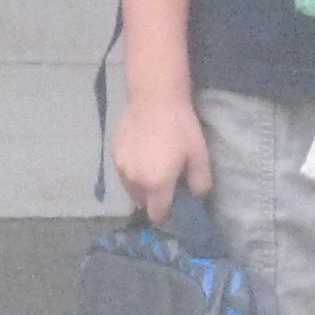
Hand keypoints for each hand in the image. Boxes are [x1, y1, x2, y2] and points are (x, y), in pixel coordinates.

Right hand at [111, 96, 210, 224]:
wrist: (154, 98)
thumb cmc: (180, 128)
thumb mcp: (200, 157)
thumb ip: (200, 184)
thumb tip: (197, 198)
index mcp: (156, 186)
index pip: (158, 215)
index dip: (168, 214)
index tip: (176, 204)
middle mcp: (134, 182)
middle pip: (143, 204)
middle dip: (154, 200)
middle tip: (167, 183)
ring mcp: (120, 168)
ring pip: (131, 189)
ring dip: (142, 187)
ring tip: (154, 169)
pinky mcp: (114, 154)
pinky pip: (124, 173)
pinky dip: (132, 171)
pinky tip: (143, 155)